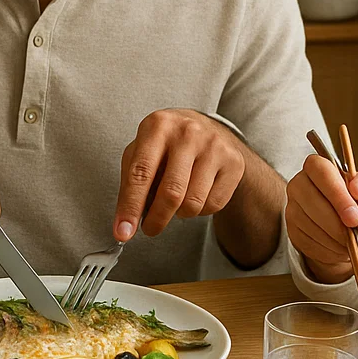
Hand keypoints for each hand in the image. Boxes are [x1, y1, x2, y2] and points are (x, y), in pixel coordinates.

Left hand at [113, 109, 245, 240]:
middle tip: (150, 229)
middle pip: (171, 192)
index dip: (131, 207)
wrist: (208, 128)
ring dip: (179, 213)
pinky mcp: (234, 162)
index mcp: (158, 126)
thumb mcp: (141, 152)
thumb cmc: (167, 144)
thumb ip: (131, 185)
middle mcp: (188, 132)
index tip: (123, 233)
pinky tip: (195, 194)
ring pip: (193, 203)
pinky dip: (200, 210)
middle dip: (157, 219)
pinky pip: (213, 205)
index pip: (141, 173)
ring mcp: (214, 146)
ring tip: (175, 201)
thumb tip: (125, 225)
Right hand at [285, 154, 357, 282]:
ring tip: (349, 240)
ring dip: (332, 236)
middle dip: (335, 220)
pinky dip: (325, 247)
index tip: (354, 215)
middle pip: (310, 198)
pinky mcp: (291, 229)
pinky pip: (305, 239)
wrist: (348, 231)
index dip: (337, 194)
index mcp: (317, 167)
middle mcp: (299, 183)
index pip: (321, 172)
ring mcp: (291, 207)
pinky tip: (337, 246)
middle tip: (354, 231)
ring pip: (307, 221)